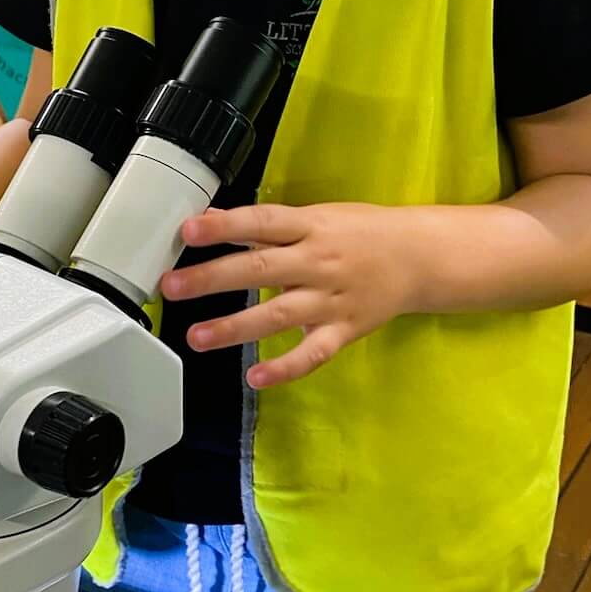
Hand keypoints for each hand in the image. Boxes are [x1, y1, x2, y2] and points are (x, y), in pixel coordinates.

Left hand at [158, 203, 417, 386]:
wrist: (418, 257)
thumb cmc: (360, 232)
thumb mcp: (315, 215)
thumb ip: (263, 224)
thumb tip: (210, 217)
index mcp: (310, 226)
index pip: (262, 223)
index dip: (224, 227)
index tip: (189, 230)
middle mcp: (318, 262)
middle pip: (261, 269)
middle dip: (213, 279)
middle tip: (172, 286)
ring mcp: (332, 299)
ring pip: (279, 314)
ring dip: (236, 327)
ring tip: (197, 337)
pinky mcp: (344, 330)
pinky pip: (313, 353)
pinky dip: (285, 367)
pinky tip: (255, 376)